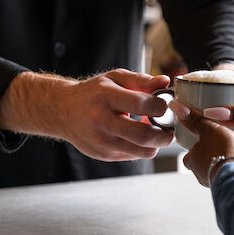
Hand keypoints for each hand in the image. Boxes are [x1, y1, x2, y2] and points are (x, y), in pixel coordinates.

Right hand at [0, 69, 173, 160]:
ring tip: (157, 132)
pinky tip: (140, 136)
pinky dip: (143, 147)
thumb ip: (142, 80)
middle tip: (170, 128)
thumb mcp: (115, 78)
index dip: (160, 106)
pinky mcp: (104, 155)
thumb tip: (166, 82)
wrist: (63, 111)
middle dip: (165, 134)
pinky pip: (134, 155)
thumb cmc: (94, 92)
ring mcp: (101, 142)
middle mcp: (101, 121)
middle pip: (142, 135)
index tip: (166, 105)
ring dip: (156, 143)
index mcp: (105, 97)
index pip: (140, 104)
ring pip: (141, 151)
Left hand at [169, 101, 233, 186]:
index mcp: (191, 161)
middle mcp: (200, 174)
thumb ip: (195, 119)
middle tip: (220, 145)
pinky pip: (227, 175)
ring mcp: (214, 182)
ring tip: (231, 153)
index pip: (190, 152)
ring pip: (215, 170)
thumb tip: (176, 107)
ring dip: (221, 162)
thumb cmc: (222, 152)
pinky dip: (230, 169)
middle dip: (209, 155)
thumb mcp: (208, 129)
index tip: (205, 138)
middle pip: (202, 162)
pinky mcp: (229, 185)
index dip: (197, 145)